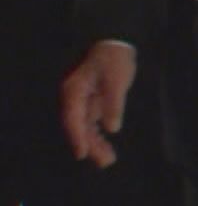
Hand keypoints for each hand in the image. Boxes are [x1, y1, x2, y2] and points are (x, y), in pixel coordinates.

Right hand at [61, 43, 136, 168]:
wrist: (116, 42)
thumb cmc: (114, 59)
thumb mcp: (116, 80)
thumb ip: (113, 104)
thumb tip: (112, 128)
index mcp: (74, 91)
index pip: (73, 119)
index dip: (77, 138)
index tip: (82, 154)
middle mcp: (74, 98)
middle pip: (78, 126)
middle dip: (90, 145)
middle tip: (104, 162)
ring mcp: (82, 100)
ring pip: (85, 126)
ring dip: (96, 143)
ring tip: (108, 160)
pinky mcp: (92, 101)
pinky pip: (92, 122)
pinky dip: (99, 134)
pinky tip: (107, 145)